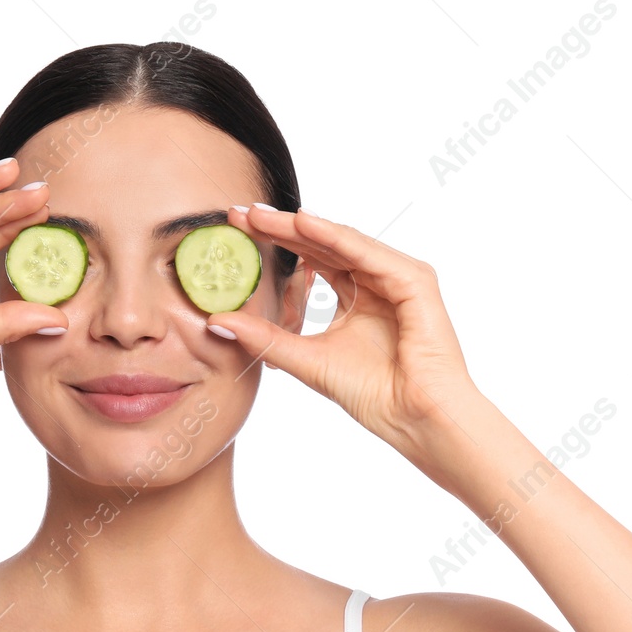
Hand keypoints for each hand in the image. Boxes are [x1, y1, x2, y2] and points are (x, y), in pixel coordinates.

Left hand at [211, 203, 480, 450]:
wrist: (414, 418)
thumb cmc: (373, 394)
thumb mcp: (305, 359)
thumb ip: (265, 337)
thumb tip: (217, 321)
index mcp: (354, 298)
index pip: (310, 260)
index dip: (273, 244)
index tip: (234, 232)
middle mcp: (376, 281)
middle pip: (322, 245)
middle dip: (279, 228)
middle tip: (238, 213)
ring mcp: (397, 277)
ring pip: (341, 242)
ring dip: (300, 226)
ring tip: (260, 216)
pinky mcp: (414, 281)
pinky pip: (367, 252)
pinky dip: (335, 236)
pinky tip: (303, 223)